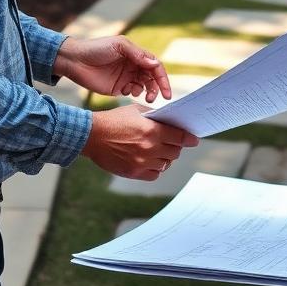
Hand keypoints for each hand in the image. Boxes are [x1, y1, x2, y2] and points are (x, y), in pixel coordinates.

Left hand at [54, 36, 170, 102]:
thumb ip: (137, 54)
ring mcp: (127, 77)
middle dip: (157, 88)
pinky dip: (134, 94)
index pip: (155, 66)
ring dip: (147, 92)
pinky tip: (127, 92)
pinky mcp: (118, 88)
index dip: (162, 78)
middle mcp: (134, 66)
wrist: (75, 61)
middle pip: (152, 78)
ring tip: (142, 96)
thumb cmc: (96, 48)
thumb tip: (155, 63)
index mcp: (136, 54)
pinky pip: (132, 92)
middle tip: (154, 98)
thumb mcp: (118, 45)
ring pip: (145, 87)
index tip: (166, 90)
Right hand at [82, 105, 199, 180]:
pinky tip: (150, 160)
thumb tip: (170, 122)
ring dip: (165, 157)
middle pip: (174, 152)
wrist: (91, 135)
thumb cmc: (114, 120)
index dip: (189, 139)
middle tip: (172, 143)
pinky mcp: (133, 172)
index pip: (179, 137)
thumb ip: (155, 116)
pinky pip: (154, 174)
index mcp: (151, 131)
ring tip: (158, 150)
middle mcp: (149, 148)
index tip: (194, 140)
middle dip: (175, 146)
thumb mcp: (136, 110)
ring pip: (165, 164)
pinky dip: (155, 168)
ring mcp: (141, 162)